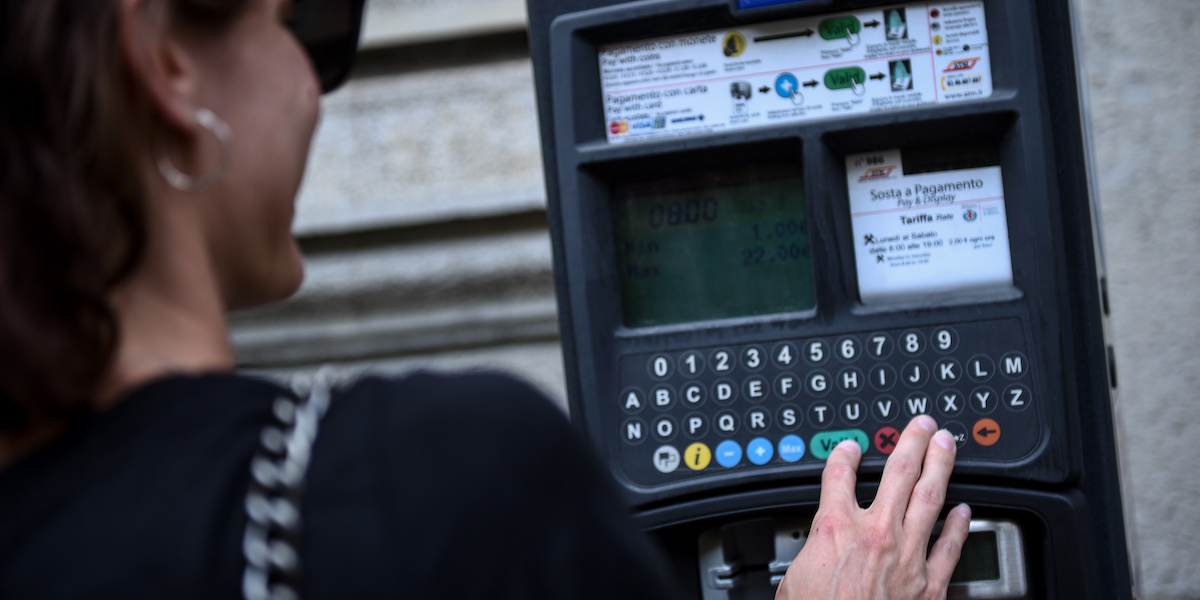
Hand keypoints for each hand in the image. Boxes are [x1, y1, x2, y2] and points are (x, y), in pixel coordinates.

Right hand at [776, 416, 969, 599]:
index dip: (845, 454)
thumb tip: (810, 555)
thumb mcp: (792, 581)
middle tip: (922, 424)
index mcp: (835, 529)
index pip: (839, 475)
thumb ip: (809, 555)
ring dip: (940, 466)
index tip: (851, 446)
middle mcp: (876, 535)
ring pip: (930, 498)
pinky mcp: (929, 585)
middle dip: (910, 442)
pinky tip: (966, 511)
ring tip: (947, 446)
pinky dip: (960, 526)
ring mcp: (908, 557)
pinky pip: (950, 547)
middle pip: (897, 473)